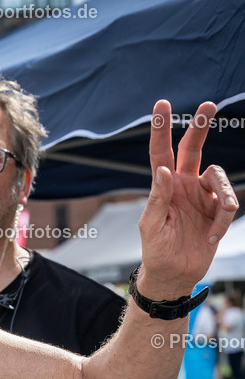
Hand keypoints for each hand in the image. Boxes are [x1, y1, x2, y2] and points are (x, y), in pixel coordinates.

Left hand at [138, 100, 238, 298]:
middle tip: (208, 104)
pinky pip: (227, 205)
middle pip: (193, 148)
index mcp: (163, 185)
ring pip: (219, 177)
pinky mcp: (218, 208)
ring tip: (218, 222)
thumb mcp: (151, 225)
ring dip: (224, 198)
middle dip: (201, 126)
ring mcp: (203, 195)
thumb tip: (162, 169)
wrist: (176, 273)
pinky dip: (222, 223)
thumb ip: (157, 197)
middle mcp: (184, 184)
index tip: (162, 104)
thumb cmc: (156, 249)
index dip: (162, 129)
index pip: (160, 151)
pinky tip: (212, 238)